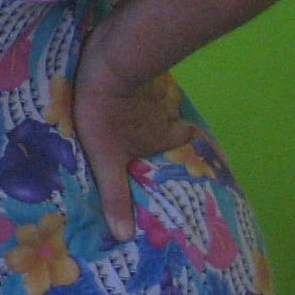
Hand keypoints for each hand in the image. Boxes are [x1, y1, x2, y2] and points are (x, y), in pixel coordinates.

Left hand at [72, 39, 195, 240]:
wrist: (108, 58)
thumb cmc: (106, 112)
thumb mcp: (106, 159)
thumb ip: (116, 193)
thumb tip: (125, 237)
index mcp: (165, 137)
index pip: (187, 149)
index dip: (188, 155)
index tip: (187, 164)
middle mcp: (168, 116)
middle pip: (175, 129)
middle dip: (168, 135)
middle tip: (151, 142)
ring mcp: (156, 92)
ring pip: (159, 106)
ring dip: (150, 112)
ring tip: (132, 122)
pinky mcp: (140, 70)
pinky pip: (143, 85)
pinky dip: (138, 91)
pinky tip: (123, 92)